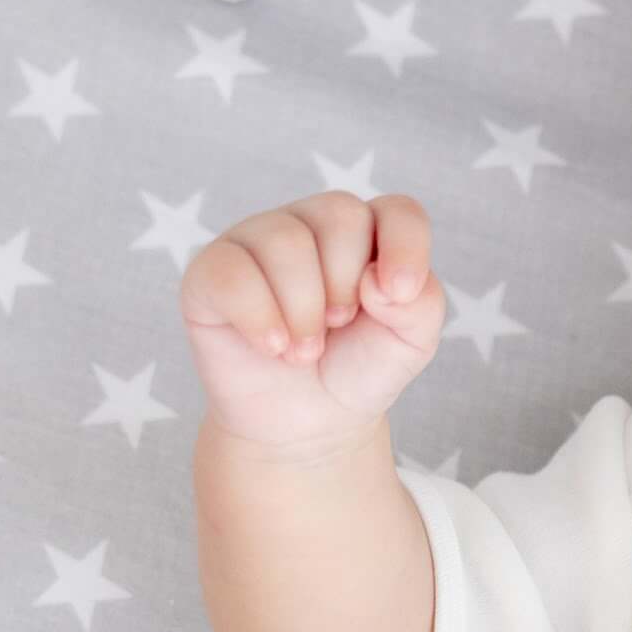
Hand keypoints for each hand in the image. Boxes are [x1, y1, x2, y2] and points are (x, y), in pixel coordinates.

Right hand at [180, 191, 444, 453]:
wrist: (307, 420)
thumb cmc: (360, 366)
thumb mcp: (412, 342)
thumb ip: (420, 305)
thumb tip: (375, 280)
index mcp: (370, 232)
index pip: (397, 211)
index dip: (405, 246)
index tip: (401, 295)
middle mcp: (312, 224)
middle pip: (339, 215)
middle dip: (346, 283)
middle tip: (338, 325)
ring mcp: (257, 240)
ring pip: (284, 240)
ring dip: (304, 309)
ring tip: (306, 350)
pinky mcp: (211, 271)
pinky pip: (230, 272)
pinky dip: (259, 316)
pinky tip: (272, 347)